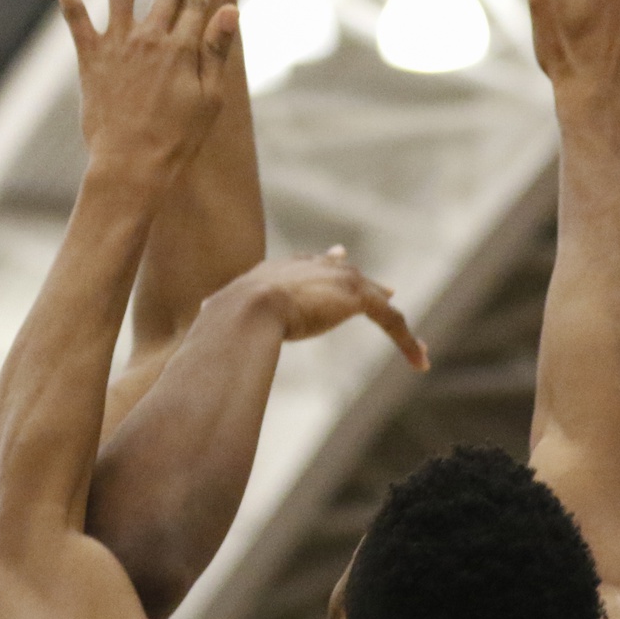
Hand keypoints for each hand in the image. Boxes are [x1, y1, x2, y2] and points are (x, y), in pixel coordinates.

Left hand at [54, 0, 239, 184]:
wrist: (132, 165)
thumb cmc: (176, 138)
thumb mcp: (210, 98)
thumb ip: (218, 51)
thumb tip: (232, 10)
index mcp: (183, 49)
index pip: (199, 2)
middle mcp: (151, 39)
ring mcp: (118, 44)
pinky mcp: (90, 55)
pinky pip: (74, 11)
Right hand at [236, 248, 429, 369]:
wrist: (244, 312)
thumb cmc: (225, 318)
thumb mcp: (224, 309)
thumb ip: (220, 309)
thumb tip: (200, 308)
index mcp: (279, 269)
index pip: (310, 262)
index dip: (325, 262)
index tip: (335, 256)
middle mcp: (311, 266)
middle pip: (348, 273)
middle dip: (366, 284)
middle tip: (389, 290)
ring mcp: (337, 278)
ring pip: (376, 302)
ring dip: (395, 328)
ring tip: (414, 349)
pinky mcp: (358, 297)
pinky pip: (391, 320)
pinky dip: (407, 342)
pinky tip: (420, 361)